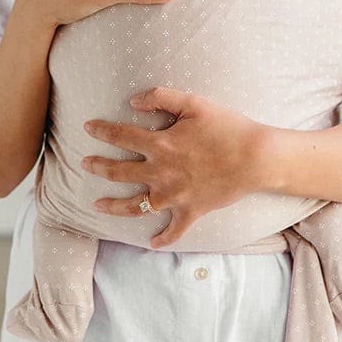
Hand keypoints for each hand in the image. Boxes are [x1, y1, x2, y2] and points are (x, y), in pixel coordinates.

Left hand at [81, 86, 264, 247]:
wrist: (256, 158)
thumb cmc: (227, 126)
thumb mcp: (193, 103)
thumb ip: (161, 97)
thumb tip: (133, 101)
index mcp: (159, 145)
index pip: (120, 136)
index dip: (101, 131)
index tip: (87, 128)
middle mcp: (161, 173)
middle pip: (119, 172)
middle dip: (98, 167)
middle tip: (85, 164)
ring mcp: (174, 195)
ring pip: (135, 206)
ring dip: (113, 207)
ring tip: (97, 205)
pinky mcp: (191, 211)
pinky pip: (174, 230)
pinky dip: (163, 238)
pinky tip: (152, 243)